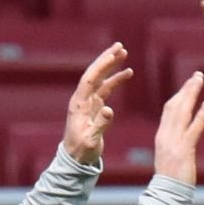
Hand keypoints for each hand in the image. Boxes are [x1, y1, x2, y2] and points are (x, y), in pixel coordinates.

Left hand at [64, 42, 131, 165]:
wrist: (76, 159)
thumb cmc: (82, 151)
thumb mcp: (91, 140)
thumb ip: (100, 125)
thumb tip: (110, 109)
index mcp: (79, 104)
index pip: (90, 80)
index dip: (101, 67)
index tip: (114, 55)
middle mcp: (82, 99)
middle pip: (94, 74)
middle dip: (106, 59)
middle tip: (119, 45)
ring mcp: (88, 102)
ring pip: (101, 79)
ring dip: (112, 66)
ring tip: (124, 53)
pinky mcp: (95, 106)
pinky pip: (106, 88)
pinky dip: (116, 80)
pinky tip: (127, 73)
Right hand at [153, 72, 203, 184]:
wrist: (167, 193)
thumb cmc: (170, 178)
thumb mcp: (170, 156)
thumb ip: (174, 142)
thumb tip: (182, 134)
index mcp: (162, 136)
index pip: (170, 109)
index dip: (179, 95)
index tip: (188, 84)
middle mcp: (166, 135)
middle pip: (175, 105)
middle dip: (186, 89)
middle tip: (197, 75)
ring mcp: (174, 142)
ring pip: (183, 112)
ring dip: (191, 94)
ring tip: (200, 81)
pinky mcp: (184, 151)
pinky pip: (193, 129)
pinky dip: (200, 116)